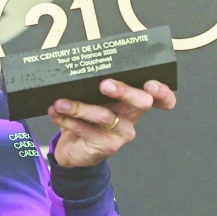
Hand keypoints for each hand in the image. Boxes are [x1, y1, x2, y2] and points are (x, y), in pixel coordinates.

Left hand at [48, 79, 176, 167]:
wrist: (73, 150)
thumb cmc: (83, 119)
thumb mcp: (90, 99)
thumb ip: (90, 85)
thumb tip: (76, 65)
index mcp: (131, 103)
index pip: (159, 98)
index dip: (162, 92)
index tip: (150, 84)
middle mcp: (131, 117)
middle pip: (141, 102)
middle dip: (124, 90)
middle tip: (104, 84)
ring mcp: (121, 133)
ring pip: (105, 116)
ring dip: (79, 107)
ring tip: (60, 102)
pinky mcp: (107, 146)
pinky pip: (86, 130)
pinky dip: (67, 119)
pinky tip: (55, 112)